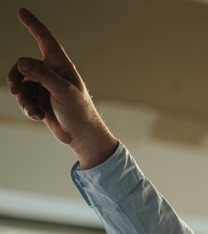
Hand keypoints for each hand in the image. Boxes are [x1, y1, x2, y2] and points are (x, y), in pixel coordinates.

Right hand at [7, 8, 116, 166]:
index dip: (33, 25)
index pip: (44, 39)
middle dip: (16, 77)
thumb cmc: (79, 112)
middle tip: (15, 90)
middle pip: (23, 65)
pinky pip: (24, 98)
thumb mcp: (62, 91)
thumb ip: (42, 76)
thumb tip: (22, 63)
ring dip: (23, 97)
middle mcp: (52, 73)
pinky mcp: (41, 100)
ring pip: (21, 83)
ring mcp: (45, 87)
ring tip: (33, 109)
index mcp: (61, 65)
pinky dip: (27, 107)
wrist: (81, 136)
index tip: (21, 11)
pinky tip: (37, 116)